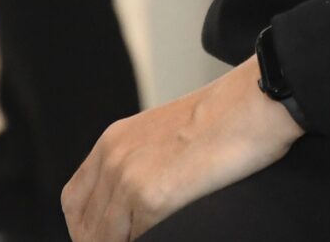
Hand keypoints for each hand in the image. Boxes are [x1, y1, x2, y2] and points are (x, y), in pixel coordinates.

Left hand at [62, 59, 302, 241]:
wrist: (254, 102)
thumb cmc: (225, 118)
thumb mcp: (165, 134)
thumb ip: (141, 162)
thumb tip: (136, 203)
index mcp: (113, 141)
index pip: (74, 200)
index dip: (86, 227)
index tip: (106, 237)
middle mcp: (113, 158)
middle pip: (84, 224)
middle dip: (101, 241)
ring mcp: (129, 178)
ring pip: (104, 237)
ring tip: (152, 239)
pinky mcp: (151, 198)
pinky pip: (137, 240)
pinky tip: (172, 237)